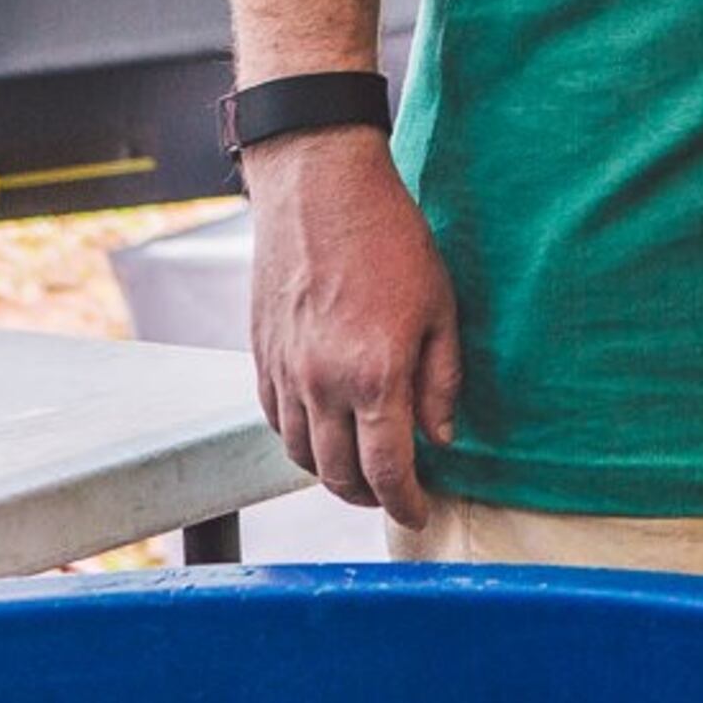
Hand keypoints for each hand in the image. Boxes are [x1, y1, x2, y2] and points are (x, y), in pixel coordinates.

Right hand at [243, 126, 460, 523]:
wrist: (320, 188)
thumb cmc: (391, 239)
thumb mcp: (441, 306)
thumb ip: (441, 380)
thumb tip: (439, 438)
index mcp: (374, 375)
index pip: (387, 470)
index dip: (405, 502)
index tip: (419, 514)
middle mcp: (321, 384)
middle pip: (338, 475)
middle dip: (369, 496)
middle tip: (395, 493)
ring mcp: (285, 372)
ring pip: (301, 455)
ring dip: (332, 474)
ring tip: (361, 469)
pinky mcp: (261, 356)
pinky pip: (276, 422)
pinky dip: (301, 440)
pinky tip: (325, 431)